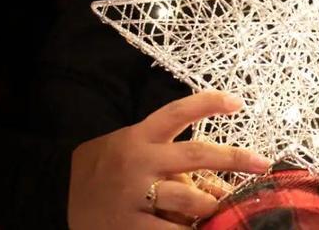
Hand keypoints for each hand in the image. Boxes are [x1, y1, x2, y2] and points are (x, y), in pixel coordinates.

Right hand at [67, 91, 270, 229]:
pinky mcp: (127, 225)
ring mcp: (134, 194)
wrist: (56, 190)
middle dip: (233, 158)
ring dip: (211, 204)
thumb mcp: (134, 148)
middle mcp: (139, 161)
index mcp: (140, 136)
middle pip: (195, 154)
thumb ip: (172, 160)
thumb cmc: (107, 167)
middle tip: (262, 162)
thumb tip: (220, 183)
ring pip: (186, 198)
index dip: (208, 103)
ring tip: (221, 207)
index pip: (178, 112)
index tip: (237, 102)